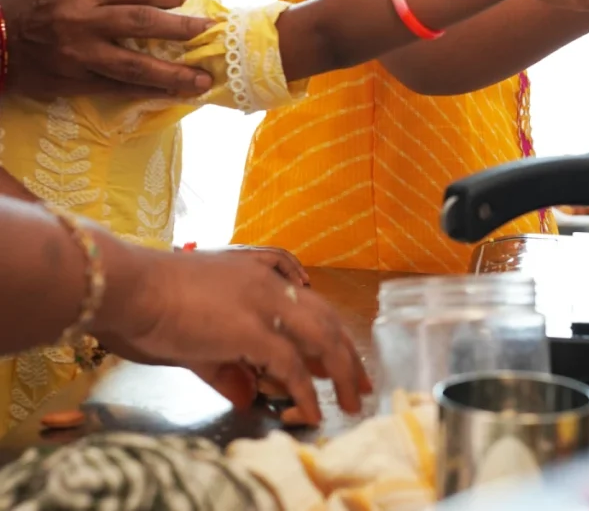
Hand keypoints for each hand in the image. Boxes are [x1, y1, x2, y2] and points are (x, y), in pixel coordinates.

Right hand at [0, 0, 213, 97]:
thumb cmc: (30, 7)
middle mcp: (80, 20)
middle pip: (141, 23)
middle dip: (181, 29)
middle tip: (208, 31)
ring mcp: (78, 54)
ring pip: (135, 66)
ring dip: (173, 74)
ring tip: (201, 80)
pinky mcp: (74, 81)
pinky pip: (118, 88)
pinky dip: (147, 92)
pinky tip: (170, 94)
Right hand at [94, 248, 370, 423]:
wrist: (131, 286)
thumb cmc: (153, 302)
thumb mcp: (198, 331)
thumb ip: (227, 364)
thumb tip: (246, 396)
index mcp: (260, 274)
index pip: (310, 303)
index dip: (330, 332)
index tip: (343, 357)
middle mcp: (271, 285)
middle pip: (325, 319)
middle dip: (348, 354)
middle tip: (361, 383)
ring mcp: (265, 304)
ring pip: (322, 338)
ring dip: (340, 373)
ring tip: (350, 401)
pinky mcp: (253, 329)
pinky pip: (292, 365)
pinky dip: (306, 392)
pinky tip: (312, 412)